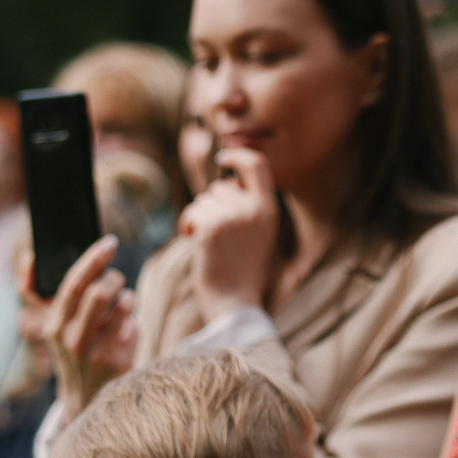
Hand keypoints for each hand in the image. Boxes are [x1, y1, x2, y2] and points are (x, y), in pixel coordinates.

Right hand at [28, 238, 135, 414]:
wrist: (87, 396)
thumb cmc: (76, 348)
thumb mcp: (58, 324)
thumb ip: (48, 293)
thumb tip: (37, 258)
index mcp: (53, 323)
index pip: (71, 283)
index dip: (93, 258)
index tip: (110, 242)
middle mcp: (68, 336)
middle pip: (97, 290)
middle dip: (113, 275)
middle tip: (115, 276)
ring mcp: (92, 349)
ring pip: (118, 302)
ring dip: (125, 293)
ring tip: (122, 298)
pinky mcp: (114, 359)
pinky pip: (131, 320)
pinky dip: (132, 312)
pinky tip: (127, 318)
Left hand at [177, 147, 280, 317]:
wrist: (234, 302)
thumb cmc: (242, 269)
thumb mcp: (258, 233)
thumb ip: (248, 205)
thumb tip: (227, 179)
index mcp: (269, 210)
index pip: (258, 165)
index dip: (238, 154)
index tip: (223, 157)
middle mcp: (253, 210)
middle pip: (220, 187)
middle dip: (212, 205)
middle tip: (216, 232)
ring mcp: (232, 218)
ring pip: (203, 200)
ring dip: (199, 217)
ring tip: (210, 241)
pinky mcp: (211, 229)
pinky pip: (192, 212)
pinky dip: (188, 224)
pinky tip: (194, 240)